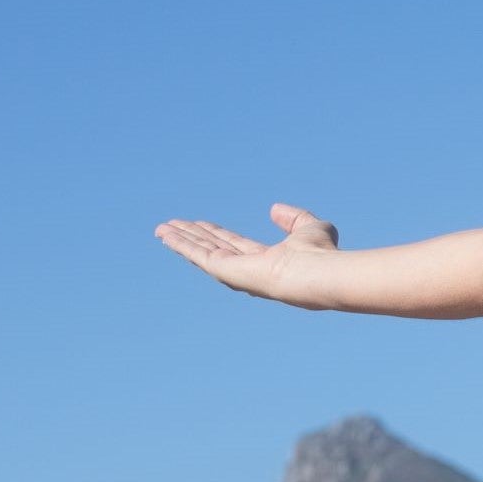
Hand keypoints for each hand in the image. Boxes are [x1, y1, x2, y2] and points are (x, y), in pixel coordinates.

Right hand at [154, 204, 342, 307]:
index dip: (216, 234)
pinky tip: (166, 234)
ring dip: (181, 240)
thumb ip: (295, 218)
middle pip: (213, 248)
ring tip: (161, 229)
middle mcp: (248, 269)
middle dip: (193, 237)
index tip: (200, 224)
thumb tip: (274, 208)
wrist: (319, 272)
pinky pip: (198, 255)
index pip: (234, 245)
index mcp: (267, 261)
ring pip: (202, 252)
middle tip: (172, 226)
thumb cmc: (321, 254)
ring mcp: (236, 272)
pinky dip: (181, 244)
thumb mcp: (310, 227)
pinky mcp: (226, 271)